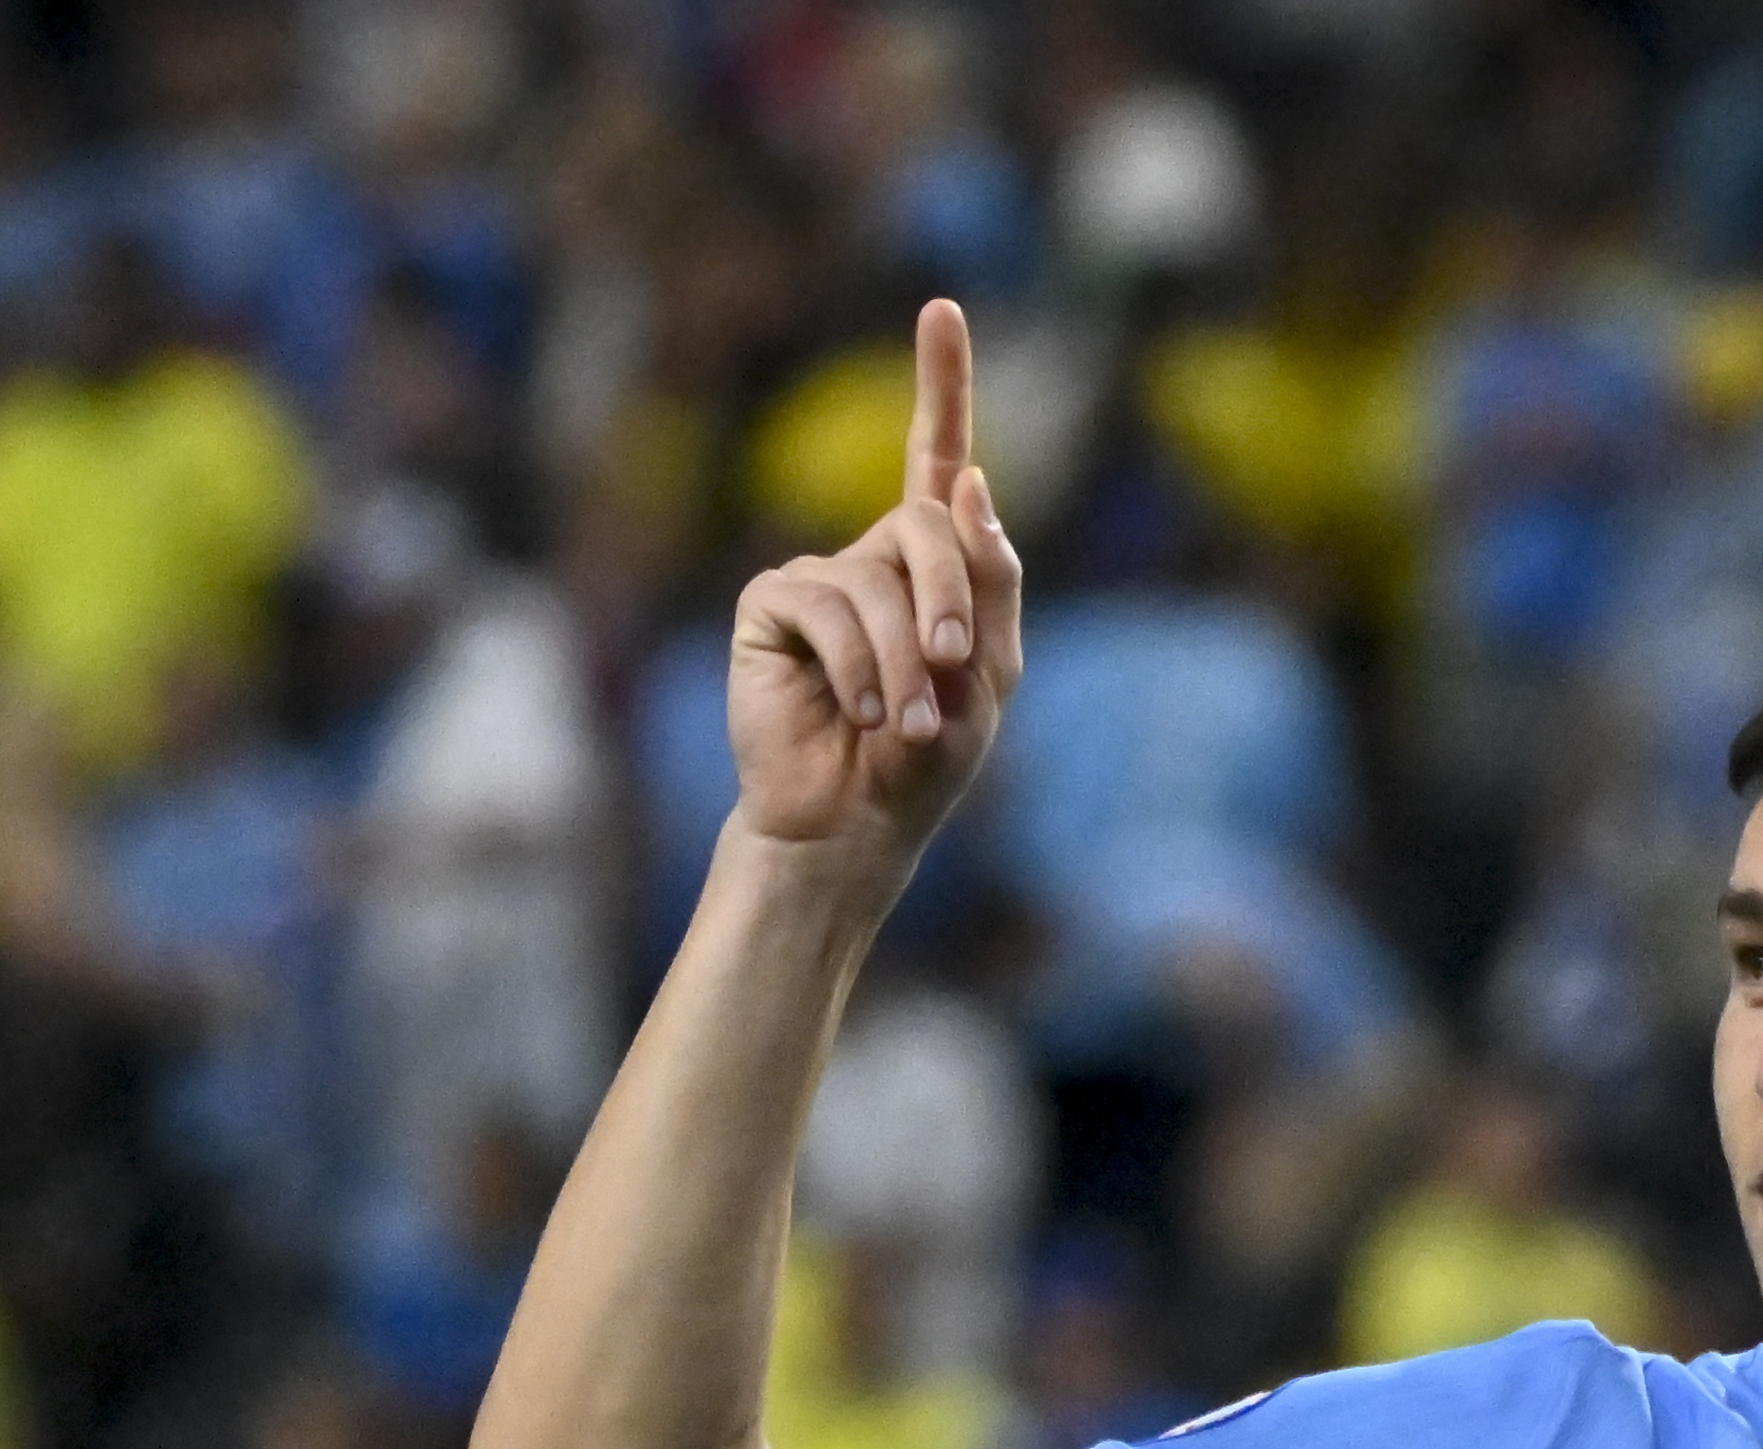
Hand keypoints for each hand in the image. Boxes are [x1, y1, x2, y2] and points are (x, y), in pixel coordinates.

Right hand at [727, 297, 1025, 870]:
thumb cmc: (925, 760)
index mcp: (931, 565)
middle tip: (953, 673)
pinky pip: (828, 608)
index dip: (941, 384)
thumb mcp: (988, 675)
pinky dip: (858, 666)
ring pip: (881, 577)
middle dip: (951, 598)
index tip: (942, 308)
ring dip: (907, 658)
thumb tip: (968, 481)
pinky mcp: (771, 605)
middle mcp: (872, 556)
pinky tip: (856, 712)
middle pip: (927, 523)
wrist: (854, 825)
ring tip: (904, 723)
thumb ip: (990, 581)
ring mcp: (818, 576)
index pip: (938, 459)